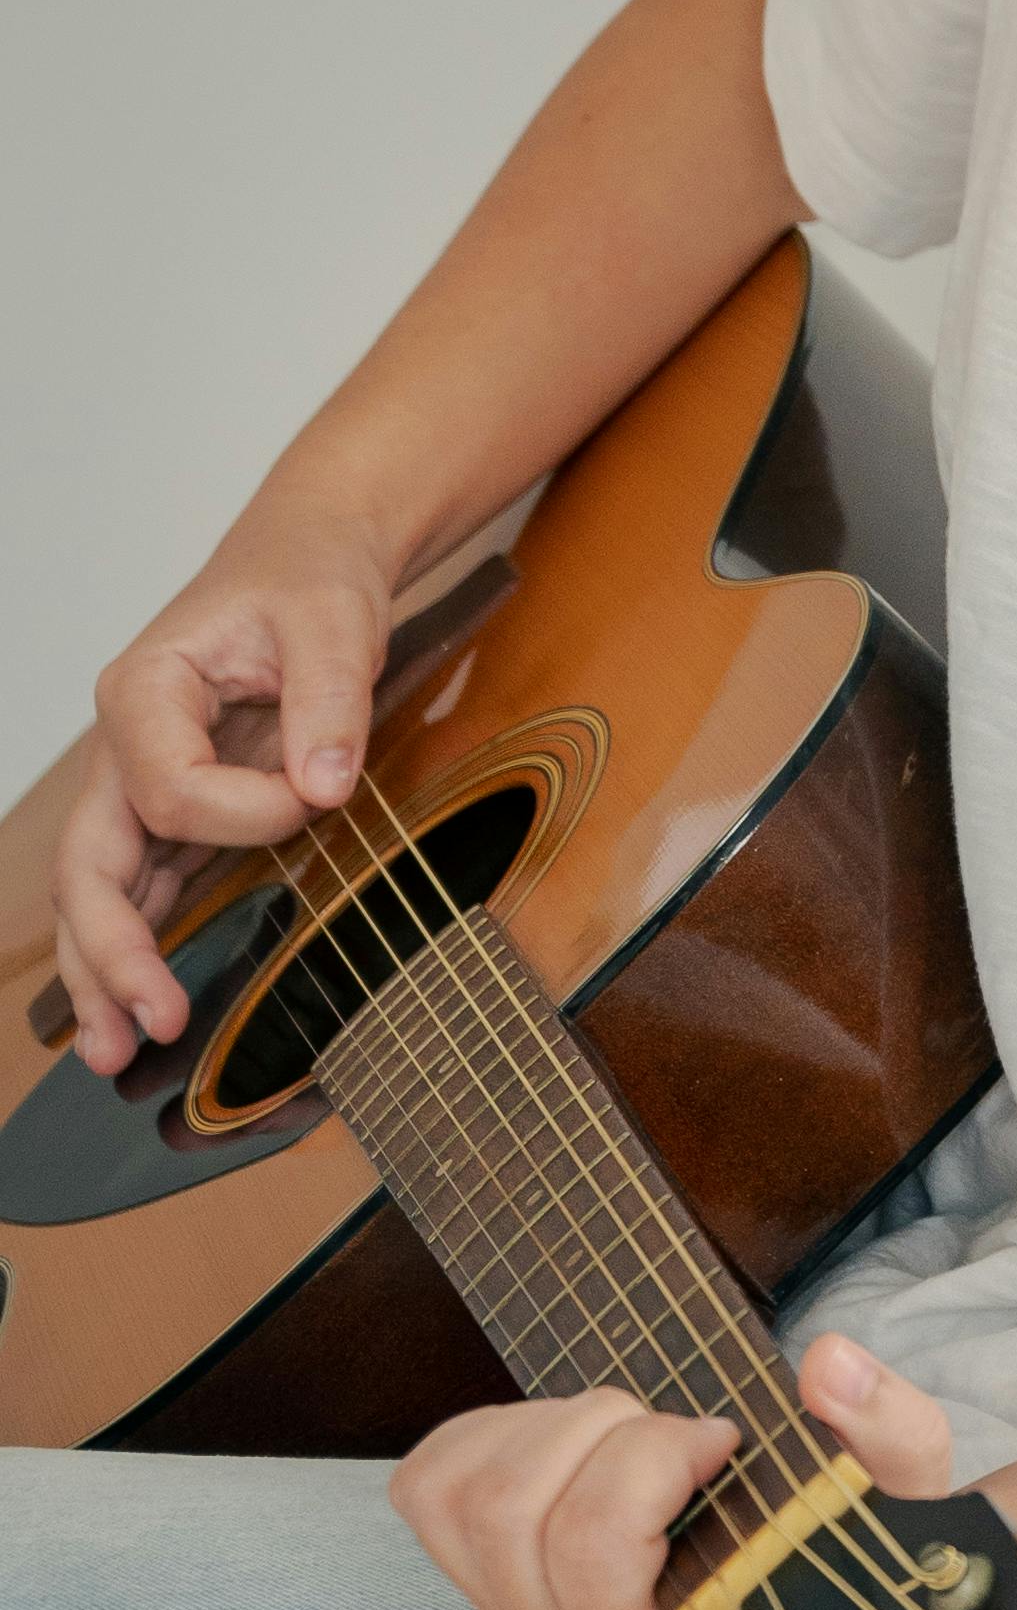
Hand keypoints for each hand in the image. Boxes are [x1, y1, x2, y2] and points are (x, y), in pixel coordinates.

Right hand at [50, 480, 405, 1068]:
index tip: (317, 793)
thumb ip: (329, 697)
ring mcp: (145, 781)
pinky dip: (138, 944)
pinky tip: (139, 1006)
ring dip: (104, 970)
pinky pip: (144, 885)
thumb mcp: (334, 617)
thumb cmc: (310, 577)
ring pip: (101, 888)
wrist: (311, 556)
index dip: (244, 812)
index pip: (168, 791)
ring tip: (114, 1052)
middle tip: (145, 1025)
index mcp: (144, 692)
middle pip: (89, 861)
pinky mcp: (180, 809)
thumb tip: (323, 786)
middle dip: (109, 949)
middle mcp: (128, 744)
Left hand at [390, 1336, 955, 1609]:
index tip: (726, 1440)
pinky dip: (490, 1436)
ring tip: (628, 1434)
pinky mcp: (486, 1598)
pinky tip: (571, 1441)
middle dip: (600, 1428)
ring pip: (459, 1501)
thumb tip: (826, 1365)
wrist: (818, 1605)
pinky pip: (428, 1495)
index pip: (593, 1553)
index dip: (650, 1459)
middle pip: (511, 1513)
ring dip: (546, 1430)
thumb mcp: (906, 1491)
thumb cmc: (855, 1548)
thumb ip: (888, 1429)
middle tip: (677, 1431)